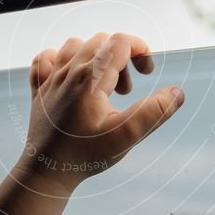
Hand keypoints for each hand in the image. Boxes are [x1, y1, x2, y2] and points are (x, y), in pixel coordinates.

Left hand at [20, 32, 184, 193]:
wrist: (46, 172)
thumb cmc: (86, 155)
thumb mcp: (126, 137)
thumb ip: (154, 113)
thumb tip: (177, 93)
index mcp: (91, 78)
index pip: (120, 42)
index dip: (141, 50)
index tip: (147, 72)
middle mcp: (68, 72)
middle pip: (101, 42)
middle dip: (122, 58)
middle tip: (127, 92)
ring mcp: (50, 79)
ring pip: (75, 46)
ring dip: (95, 58)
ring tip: (103, 87)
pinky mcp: (38, 90)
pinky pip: (45, 59)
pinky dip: (60, 60)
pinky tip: (70, 78)